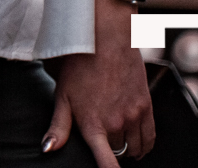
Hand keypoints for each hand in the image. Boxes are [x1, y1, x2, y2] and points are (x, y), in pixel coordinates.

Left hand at [43, 0, 152, 163]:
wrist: (104, 41)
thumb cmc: (78, 66)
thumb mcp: (61, 96)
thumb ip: (57, 127)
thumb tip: (47, 149)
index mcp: (93, 125)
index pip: (107, 163)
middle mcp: (116, 124)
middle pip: (118, 153)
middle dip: (110, 150)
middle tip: (100, 137)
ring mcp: (134, 116)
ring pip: (135, 148)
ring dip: (127, 148)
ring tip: (116, 138)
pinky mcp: (147, 107)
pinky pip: (150, 137)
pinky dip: (143, 143)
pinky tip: (135, 140)